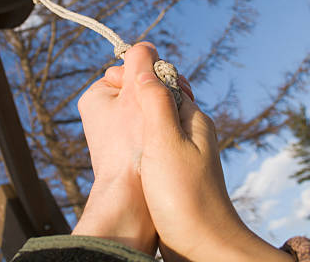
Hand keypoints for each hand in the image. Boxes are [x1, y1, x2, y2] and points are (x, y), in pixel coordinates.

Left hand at [72, 44, 156, 254]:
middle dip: (160, 96)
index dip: (151, 76)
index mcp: (96, 97)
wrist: (130, 200)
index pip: (131, 70)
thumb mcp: (136, 92)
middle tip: (172, 108)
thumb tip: (145, 46)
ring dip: (164, 114)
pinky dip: (162, 132)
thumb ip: (140, 61)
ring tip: (169, 128)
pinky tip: (168, 142)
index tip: (163, 88)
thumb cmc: (131, 145)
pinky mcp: (129, 152)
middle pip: (142, 90)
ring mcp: (115, 135)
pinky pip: (150, 131)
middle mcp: (102, 115)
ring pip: (149, 110)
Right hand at [130, 44, 292, 261]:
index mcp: (193, 118)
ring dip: (135, 116)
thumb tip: (145, 67)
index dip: (139, 73)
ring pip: (155, 123)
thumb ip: (156, 103)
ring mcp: (183, 154)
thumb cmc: (184, 194)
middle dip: (135, 93)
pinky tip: (122, 147)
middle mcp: (191, 132)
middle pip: (160, 100)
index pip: (166, 80)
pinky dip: (137, 139)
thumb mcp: (165, 141)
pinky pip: (153, 146)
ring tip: (111, 114)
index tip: (112, 76)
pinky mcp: (174, 173)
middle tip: (108, 92)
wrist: (201, 244)